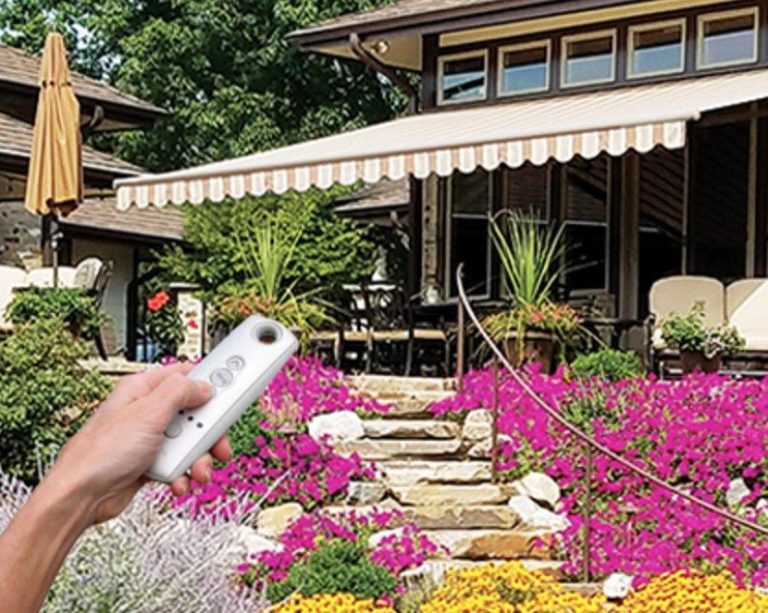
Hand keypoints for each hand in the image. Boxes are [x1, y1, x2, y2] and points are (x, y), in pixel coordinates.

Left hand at [49, 362, 231, 524]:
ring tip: (196, 471)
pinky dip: (184, 474)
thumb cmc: (101, 454)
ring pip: (191, 442)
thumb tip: (204, 386)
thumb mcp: (149, 413)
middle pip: (196, 413)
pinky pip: (180, 464)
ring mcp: (151, 438)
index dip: (212, 381)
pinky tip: (178, 481)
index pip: (187, 374)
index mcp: (145, 390)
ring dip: (198, 459)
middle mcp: (149, 411)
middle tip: (218, 443)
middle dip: (209, 432)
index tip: (235, 388)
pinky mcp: (152, 463)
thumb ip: (181, 392)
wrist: (80, 498)